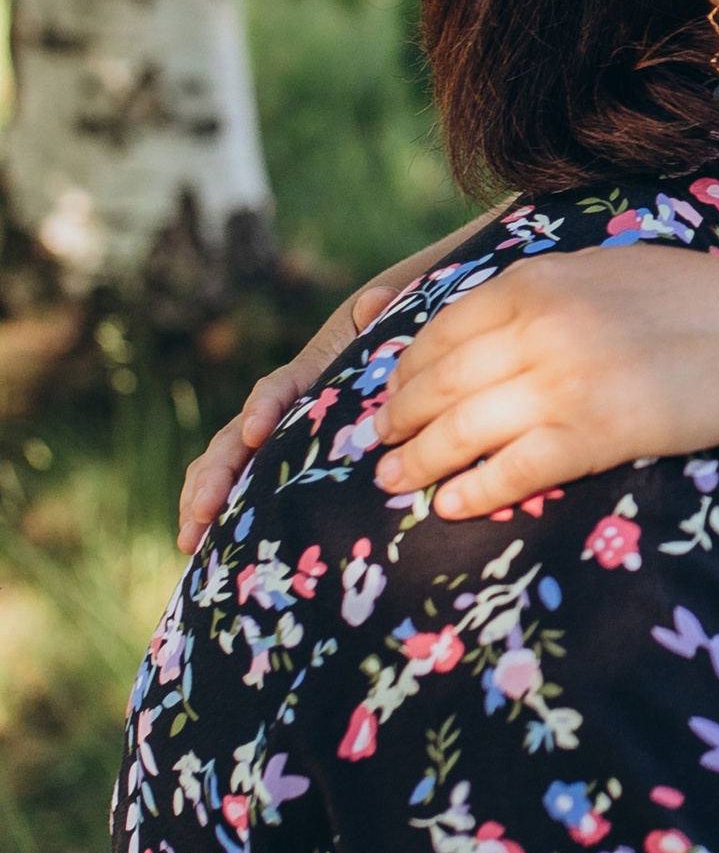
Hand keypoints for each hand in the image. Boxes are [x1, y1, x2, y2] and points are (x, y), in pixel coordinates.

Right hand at [175, 218, 483, 554]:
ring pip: (226, 467)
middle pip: (235, 439)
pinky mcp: (275, 472)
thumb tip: (376, 302)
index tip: (259, 433)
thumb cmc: (395, 350)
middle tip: (202, 510)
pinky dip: (216, 518)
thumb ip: (383, 321)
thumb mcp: (391, 334)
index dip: (264, 409)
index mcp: (306, 377)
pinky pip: (240, 493)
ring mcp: (273, 444)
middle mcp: (279, 411)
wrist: (396, 365)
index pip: (276, 390)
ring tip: (188, 539)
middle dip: (214, 474)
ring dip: (203, 500)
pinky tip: (197, 551)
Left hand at [373, 244, 718, 511]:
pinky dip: (474, 491)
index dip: (403, 373)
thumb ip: (540, 292)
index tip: (390, 398)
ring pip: (462, 431)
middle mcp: (538, 330)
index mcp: (533, 281)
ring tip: (395, 483)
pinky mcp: (594, 434)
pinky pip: (513, 471)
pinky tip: (453, 505)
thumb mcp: (600, 268)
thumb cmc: (693, 297)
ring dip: (418, 463)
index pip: (439, 333)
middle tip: (376, 450)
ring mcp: (563, 383)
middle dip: (397, 423)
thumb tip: (482, 326)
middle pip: (438, 386)